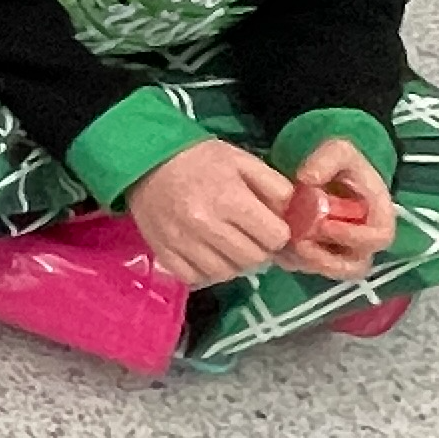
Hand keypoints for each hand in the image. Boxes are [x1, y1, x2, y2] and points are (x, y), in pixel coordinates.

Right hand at [122, 138, 293, 286]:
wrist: (145, 161)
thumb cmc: (199, 159)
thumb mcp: (243, 160)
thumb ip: (274, 186)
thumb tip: (293, 216)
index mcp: (231, 199)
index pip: (275, 237)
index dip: (277, 232)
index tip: (268, 225)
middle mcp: (207, 225)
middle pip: (253, 259)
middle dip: (258, 249)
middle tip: (248, 236)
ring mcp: (183, 242)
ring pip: (227, 273)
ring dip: (234, 262)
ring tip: (227, 245)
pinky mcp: (164, 253)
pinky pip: (197, 278)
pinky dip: (207, 271)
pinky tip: (207, 254)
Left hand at [278, 139, 398, 279]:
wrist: (317, 171)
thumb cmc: (336, 162)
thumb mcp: (338, 151)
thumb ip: (328, 159)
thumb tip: (308, 179)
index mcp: (377, 217)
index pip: (378, 238)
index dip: (353, 236)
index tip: (324, 224)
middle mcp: (362, 240)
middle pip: (354, 266)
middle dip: (326, 258)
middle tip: (299, 241)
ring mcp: (340, 251)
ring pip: (329, 270)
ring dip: (306, 261)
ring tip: (286, 243)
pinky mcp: (317, 255)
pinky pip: (306, 267)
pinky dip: (291, 260)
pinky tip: (276, 244)